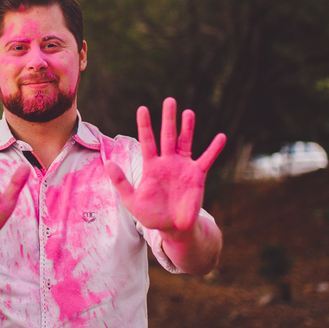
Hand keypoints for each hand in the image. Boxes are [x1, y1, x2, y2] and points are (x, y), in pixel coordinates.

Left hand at [104, 97, 225, 235]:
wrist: (172, 227)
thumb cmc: (151, 214)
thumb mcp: (132, 200)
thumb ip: (120, 181)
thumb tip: (107, 163)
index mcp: (151, 166)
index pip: (147, 141)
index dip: (145, 125)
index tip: (142, 109)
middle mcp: (167, 162)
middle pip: (168, 136)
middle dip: (168, 119)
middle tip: (169, 101)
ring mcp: (183, 167)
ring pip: (186, 143)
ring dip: (188, 128)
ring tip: (188, 112)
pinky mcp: (197, 175)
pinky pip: (207, 159)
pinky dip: (214, 149)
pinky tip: (221, 137)